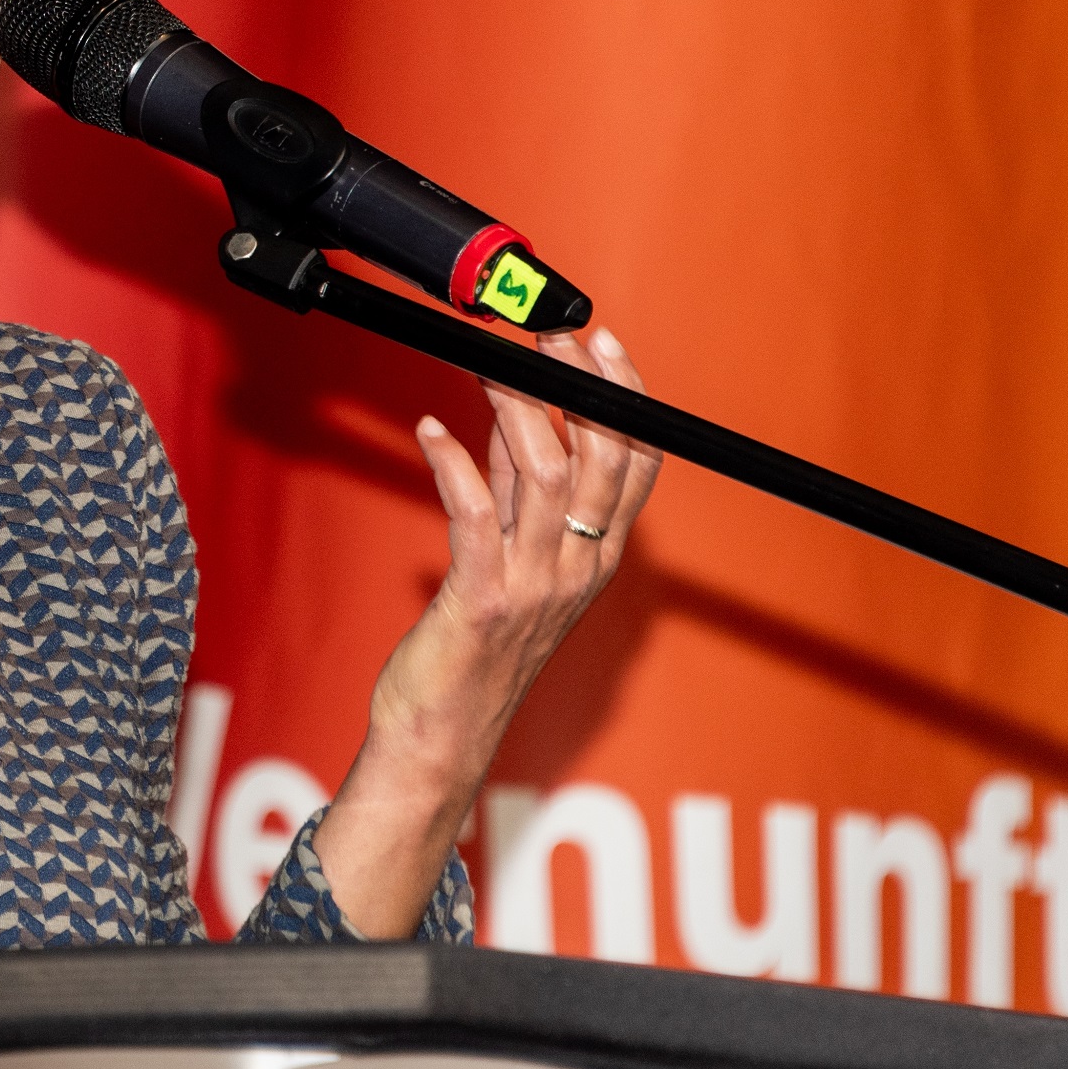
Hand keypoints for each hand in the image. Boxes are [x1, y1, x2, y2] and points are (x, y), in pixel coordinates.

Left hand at [310, 326, 663, 933]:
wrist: (443, 732)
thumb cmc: (474, 645)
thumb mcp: (512, 555)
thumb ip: (516, 489)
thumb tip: (513, 413)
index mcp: (598, 558)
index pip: (638, 466)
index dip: (627, 400)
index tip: (602, 344)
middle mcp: (579, 570)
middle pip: (603, 460)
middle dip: (581, 388)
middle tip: (548, 336)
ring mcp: (535, 587)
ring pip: (547, 477)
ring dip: (517, 410)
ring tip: (487, 365)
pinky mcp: (481, 601)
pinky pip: (475, 515)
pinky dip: (453, 463)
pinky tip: (429, 430)